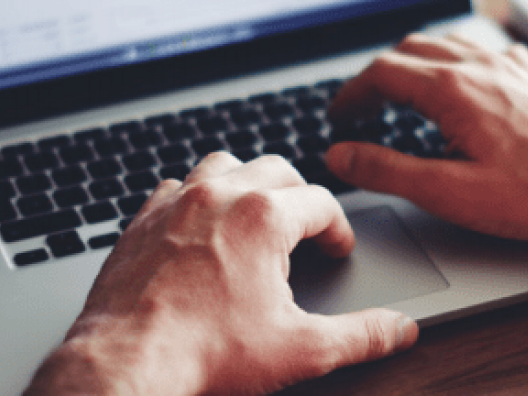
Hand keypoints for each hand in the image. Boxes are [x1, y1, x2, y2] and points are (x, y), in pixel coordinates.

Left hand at [26, 153, 417, 395]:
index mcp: (264, 217)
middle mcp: (221, 196)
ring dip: (248, 182)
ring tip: (257, 213)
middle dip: (300, 195)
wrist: (127, 363)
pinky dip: (196, 197)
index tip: (337, 249)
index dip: (339, 228)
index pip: (322, 203)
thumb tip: (400, 329)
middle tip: (306, 228)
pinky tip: (201, 226)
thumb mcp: (300, 348)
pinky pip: (176, 186)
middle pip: (278, 169)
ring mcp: (177, 202)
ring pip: (225, 164)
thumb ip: (360, 335)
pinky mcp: (143, 219)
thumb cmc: (205, 352)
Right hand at [326, 34, 527, 239]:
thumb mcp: (448, 192)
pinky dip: (458, 59)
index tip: (338, 115)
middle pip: (409, 51)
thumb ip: (387, 170)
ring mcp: (508, 67)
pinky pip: (485, 49)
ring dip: (413, 61)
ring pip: (446, 43)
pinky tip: (464, 78)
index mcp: (452, 89)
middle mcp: (479, 66)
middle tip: (362, 107)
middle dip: (377, 76)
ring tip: (401, 89)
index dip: (351, 94)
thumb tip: (341, 154)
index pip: (381, 73)